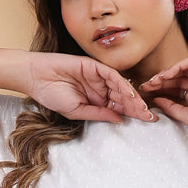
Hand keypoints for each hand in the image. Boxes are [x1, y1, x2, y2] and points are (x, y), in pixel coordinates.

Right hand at [25, 53, 156, 123]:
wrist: (36, 78)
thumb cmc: (52, 96)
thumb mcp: (78, 112)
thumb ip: (99, 114)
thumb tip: (119, 120)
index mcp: (97, 100)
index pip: (119, 107)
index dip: (133, 114)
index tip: (148, 122)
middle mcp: (100, 88)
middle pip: (123, 98)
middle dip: (137, 107)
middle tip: (151, 117)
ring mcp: (98, 76)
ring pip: (121, 86)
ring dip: (132, 97)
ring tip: (142, 108)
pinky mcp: (94, 66)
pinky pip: (111, 75)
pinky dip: (121, 83)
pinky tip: (129, 94)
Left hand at [138, 55, 187, 129]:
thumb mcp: (186, 114)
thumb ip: (170, 107)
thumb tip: (156, 100)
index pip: (176, 90)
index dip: (162, 90)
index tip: (148, 92)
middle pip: (177, 79)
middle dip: (161, 81)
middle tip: (147, 84)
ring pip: (181, 70)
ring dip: (167, 73)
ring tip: (154, 80)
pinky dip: (177, 66)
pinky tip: (166, 74)